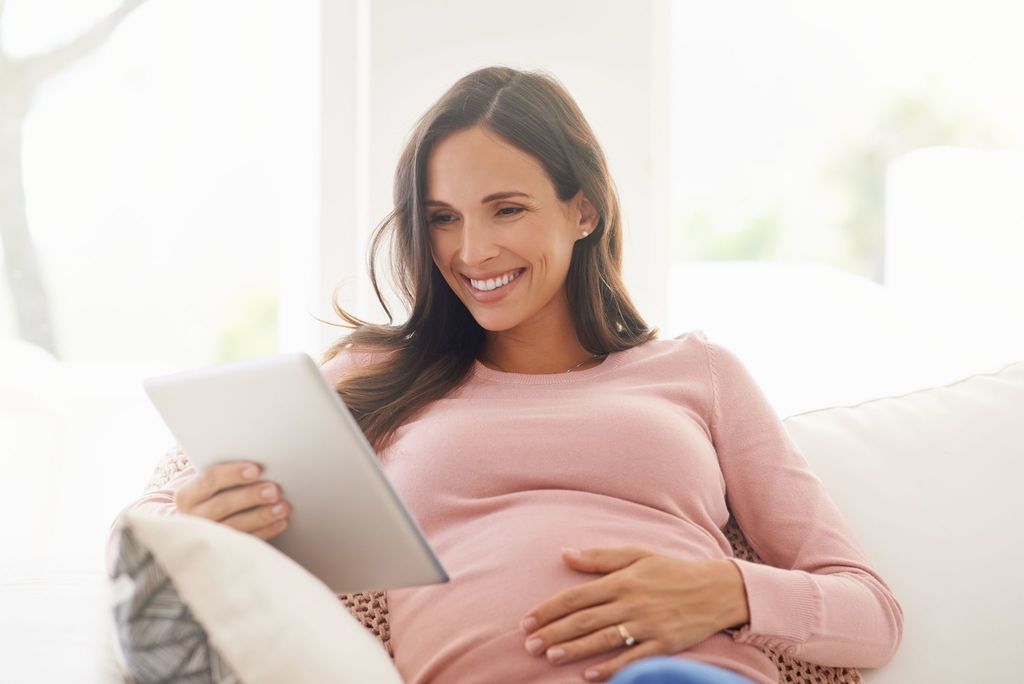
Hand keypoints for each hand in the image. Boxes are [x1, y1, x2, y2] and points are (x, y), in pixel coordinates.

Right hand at [174, 461, 291, 540]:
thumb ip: (228, 476)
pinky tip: (280, 522)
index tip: (256, 469)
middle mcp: (194, 517)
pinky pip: (245, 541)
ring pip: (235, 525)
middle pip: (223, 504)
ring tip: (282, 507)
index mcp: (187, 495)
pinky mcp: (222, 550)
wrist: (198, 526)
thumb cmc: (212, 497)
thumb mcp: (211, 486)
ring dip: (262, 516)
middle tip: (274, 490)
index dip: (233, 473)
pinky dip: (265, 531)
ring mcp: (208, 536)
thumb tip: (261, 468)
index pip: (209, 479)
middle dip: (251, 496)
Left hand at [518, 547, 748, 681]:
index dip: (549, 609)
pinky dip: (610, 668)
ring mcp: (647, 625)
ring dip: (573, 650)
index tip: (526, 620)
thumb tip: (565, 554)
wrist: (717, 589)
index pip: (576, 596)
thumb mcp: (637, 555)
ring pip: (603, 639)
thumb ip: (600, 558)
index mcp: (622, 580)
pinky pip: (632, 658)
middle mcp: (631, 602)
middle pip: (584, 620)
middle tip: (528, 644)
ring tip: (550, 656)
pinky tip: (588, 676)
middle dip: (553, 632)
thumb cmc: (673, 570)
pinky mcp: (663, 645)